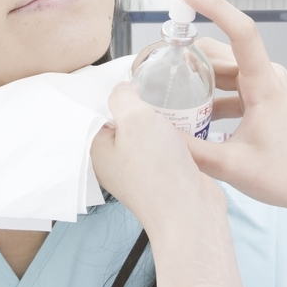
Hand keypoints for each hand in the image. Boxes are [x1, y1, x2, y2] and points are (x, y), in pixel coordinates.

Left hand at [91, 82, 225, 237]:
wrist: (190, 211)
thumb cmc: (158, 169)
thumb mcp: (135, 118)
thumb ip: (123, 97)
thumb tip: (124, 89)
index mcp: (97, 149)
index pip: (96, 111)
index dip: (111, 92)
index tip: (125, 75)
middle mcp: (114, 160)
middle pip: (122, 120)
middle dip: (137, 103)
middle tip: (151, 83)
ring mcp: (139, 168)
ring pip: (145, 132)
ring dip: (158, 118)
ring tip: (170, 98)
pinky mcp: (162, 173)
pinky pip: (163, 144)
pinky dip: (172, 133)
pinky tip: (183, 121)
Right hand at [180, 0, 286, 213]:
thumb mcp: (230, 166)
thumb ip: (190, 150)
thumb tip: (154, 134)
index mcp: (264, 85)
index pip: (241, 32)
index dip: (213, 7)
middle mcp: (268, 77)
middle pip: (223, 50)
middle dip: (190, 54)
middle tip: (159, 63)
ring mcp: (268, 87)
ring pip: (225, 70)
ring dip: (200, 79)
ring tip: (170, 92)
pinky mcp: (266, 99)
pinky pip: (232, 86)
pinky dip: (212, 95)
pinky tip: (193, 114)